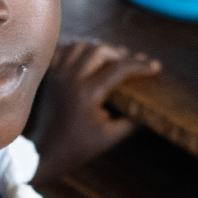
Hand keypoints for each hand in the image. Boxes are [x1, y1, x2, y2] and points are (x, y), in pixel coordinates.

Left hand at [29, 39, 159, 183]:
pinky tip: (87, 57)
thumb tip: (152, 111)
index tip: (155, 67)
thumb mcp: (109, 137)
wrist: (43, 151)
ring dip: (99, 48)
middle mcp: (70, 79)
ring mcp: (56, 75)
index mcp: (88, 94)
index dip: (140, 65)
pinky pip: (62, 51)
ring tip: (113, 57)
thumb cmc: (77, 147)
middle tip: (134, 62)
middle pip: (99, 50)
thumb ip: (132, 123)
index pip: (119, 69)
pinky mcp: (48, 76)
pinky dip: (76, 49)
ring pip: (80, 46)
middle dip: (121, 53)